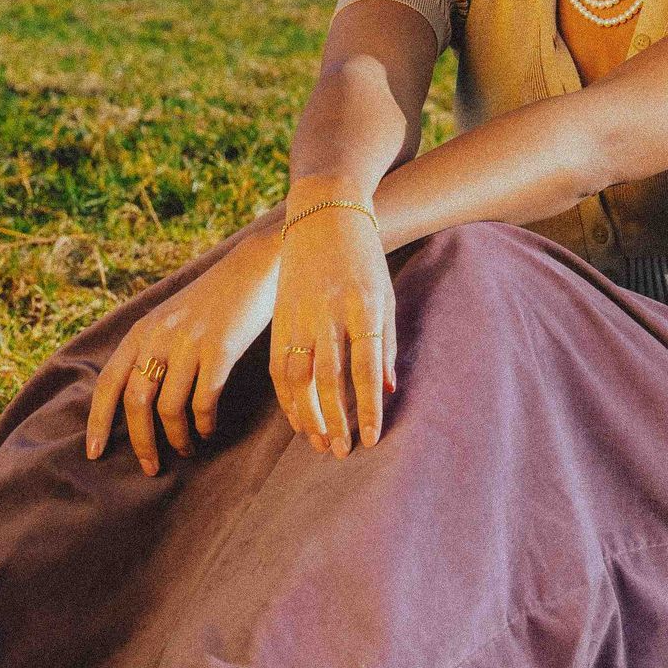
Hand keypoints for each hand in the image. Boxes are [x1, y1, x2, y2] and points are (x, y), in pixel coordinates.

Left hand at [86, 230, 281, 474]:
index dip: (98, 420)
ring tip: (185, 450)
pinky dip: (204, 424)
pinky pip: (204, 401)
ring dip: (177, 438)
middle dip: (140, 441)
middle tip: (150, 467)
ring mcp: (189, 342)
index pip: (108, 382)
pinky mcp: (220, 349)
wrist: (254, 268)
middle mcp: (159, 336)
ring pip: (170, 407)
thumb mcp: (170, 318)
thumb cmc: (212, 301)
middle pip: (136, 401)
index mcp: (142, 331)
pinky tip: (208, 431)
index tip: (94, 452)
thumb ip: (150, 350)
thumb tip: (135, 400)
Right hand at [269, 206, 395, 456]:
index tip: (370, 438)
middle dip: (335, 419)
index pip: (365, 367)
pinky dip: (286, 396)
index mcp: (362, 306)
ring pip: (297, 375)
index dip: (367, 406)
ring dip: (307, 414)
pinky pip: (278, 365)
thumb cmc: (363, 258)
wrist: (322, 215)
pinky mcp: (279, 317)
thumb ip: (385, 343)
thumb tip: (388, 390)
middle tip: (342, 452)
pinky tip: (297, 418)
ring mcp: (299, 314)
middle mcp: (328, 312)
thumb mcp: (385, 294)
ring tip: (319, 443)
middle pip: (328, 377)